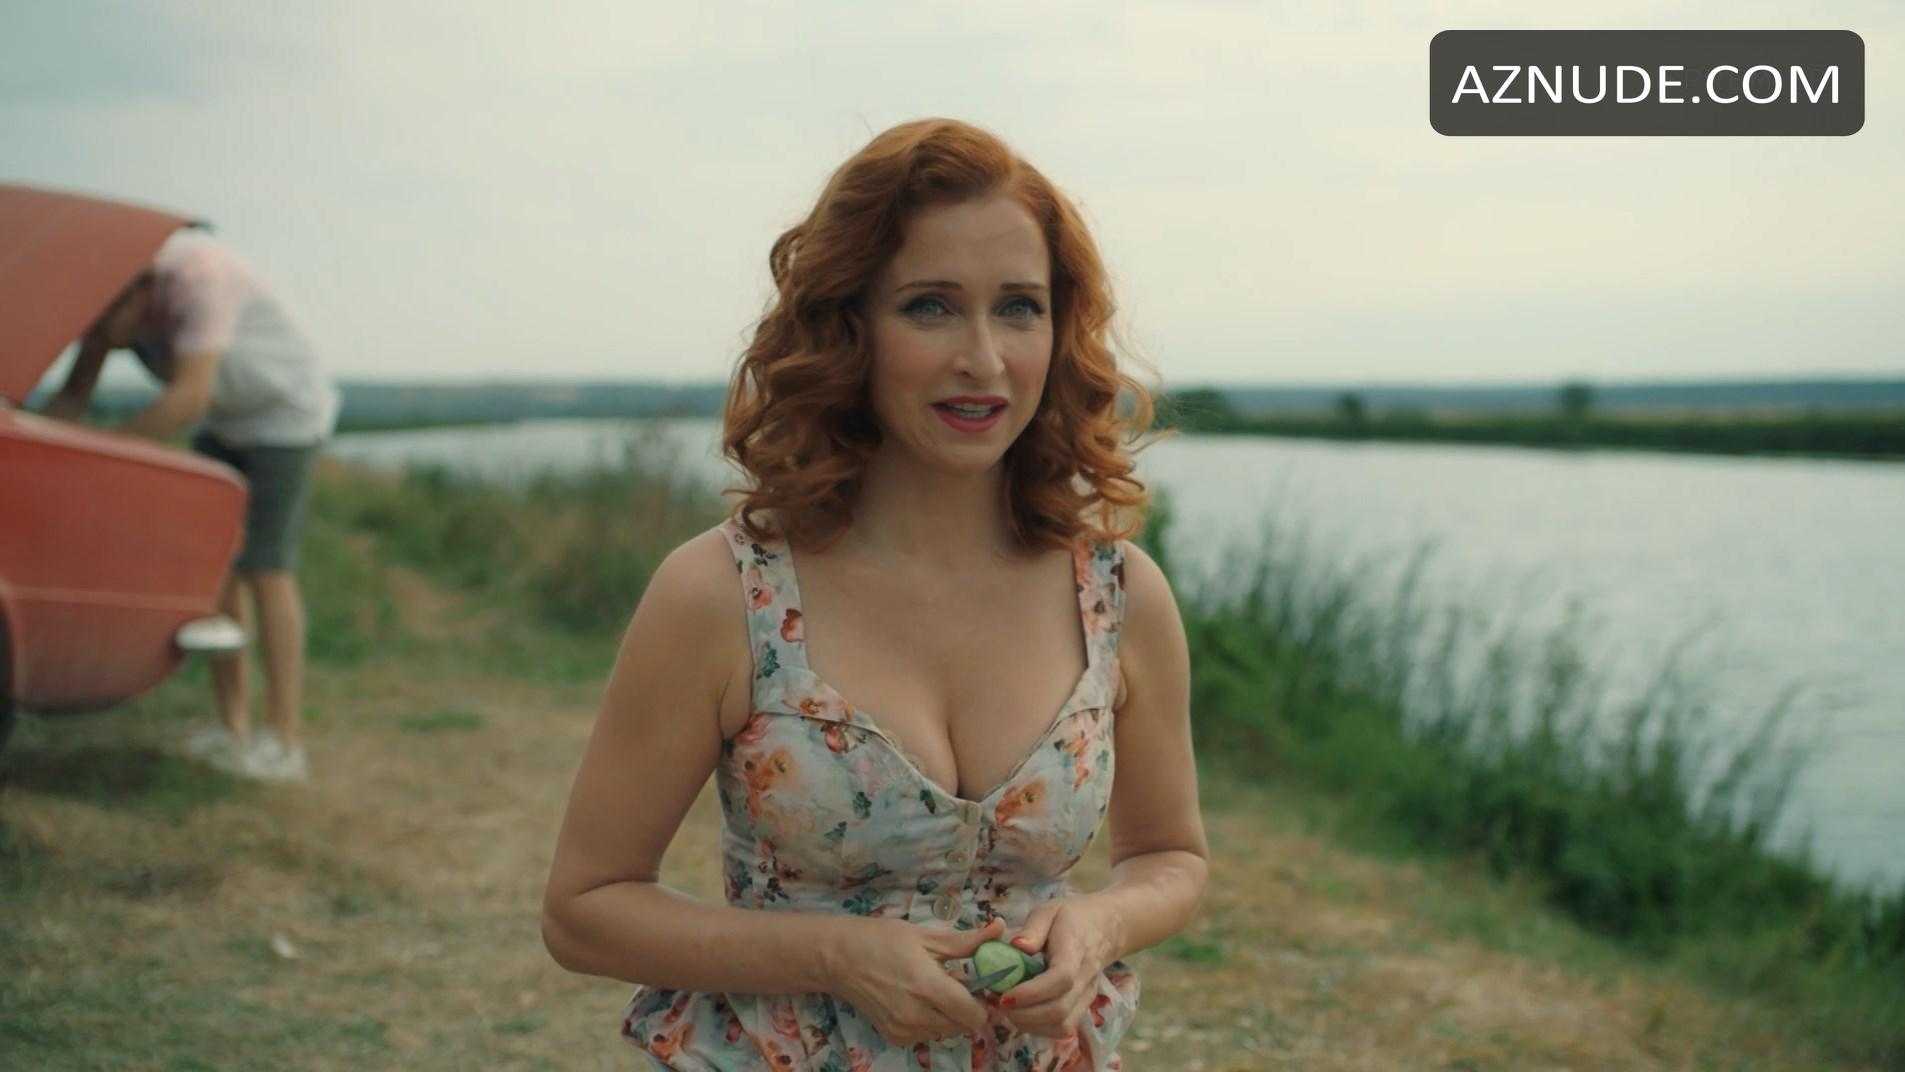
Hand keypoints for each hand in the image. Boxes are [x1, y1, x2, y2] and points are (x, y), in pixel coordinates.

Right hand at [825, 915, 1002, 1047]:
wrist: (837, 958)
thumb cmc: (881, 939)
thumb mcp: (925, 936)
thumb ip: (966, 941)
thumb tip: (1000, 928)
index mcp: (928, 988)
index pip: (975, 1016)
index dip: (983, 1001)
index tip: (979, 984)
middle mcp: (917, 1017)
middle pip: (964, 1026)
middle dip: (967, 1007)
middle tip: (954, 981)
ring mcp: (903, 1031)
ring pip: (946, 1032)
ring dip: (949, 1014)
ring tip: (931, 988)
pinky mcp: (893, 1038)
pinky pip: (926, 1035)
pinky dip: (930, 1020)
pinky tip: (915, 999)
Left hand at [997, 897, 1121, 1038]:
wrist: (1105, 928)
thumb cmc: (1071, 917)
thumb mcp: (1049, 911)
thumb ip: (1033, 928)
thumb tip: (1016, 947)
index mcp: (1075, 951)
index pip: (1060, 979)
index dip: (1031, 993)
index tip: (1004, 996)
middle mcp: (1085, 979)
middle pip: (1059, 1010)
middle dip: (1024, 1014)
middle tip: (998, 1003)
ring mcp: (1086, 997)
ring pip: (1062, 1026)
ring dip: (1030, 1024)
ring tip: (1009, 1009)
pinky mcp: (1083, 1007)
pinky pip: (1063, 1028)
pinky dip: (1040, 1029)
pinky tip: (1023, 1014)